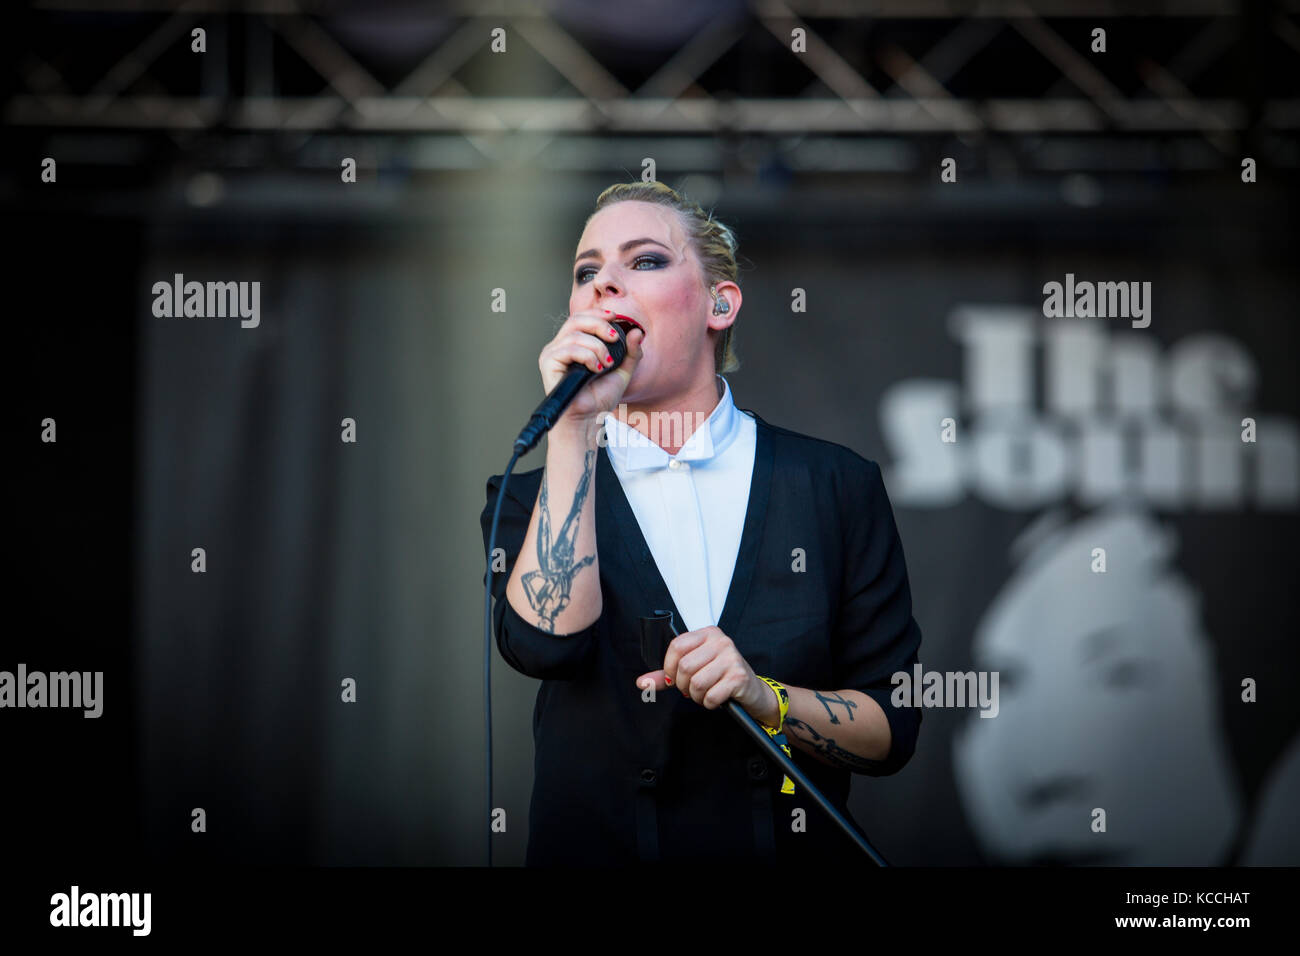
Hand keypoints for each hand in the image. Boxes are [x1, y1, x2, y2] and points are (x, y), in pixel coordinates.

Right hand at [538, 309, 644, 430]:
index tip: (616, 317)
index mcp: (574, 344)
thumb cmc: (599, 398)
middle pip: (576, 319)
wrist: (588, 419)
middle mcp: (560, 346)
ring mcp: (552, 354)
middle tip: (614, 338)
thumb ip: (631, 352)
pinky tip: (596, 369)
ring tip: (606, 364)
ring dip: (597, 347)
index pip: (582, 318)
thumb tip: (637, 332)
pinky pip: (568, 349)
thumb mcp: (622, 371)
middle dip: (598, 324)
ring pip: (575, 335)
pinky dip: (587, 356)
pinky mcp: (548, 363)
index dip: (598, 313)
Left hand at [635, 626, 779, 726]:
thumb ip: (667, 675)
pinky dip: (709, 703)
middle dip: (683, 686)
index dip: (669, 667)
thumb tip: (642, 682)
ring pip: (697, 683)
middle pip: (685, 666)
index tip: (674, 678)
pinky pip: (711, 696)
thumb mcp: (694, 669)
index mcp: (708, 634)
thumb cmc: (720, 677)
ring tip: (705, 694)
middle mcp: (721, 641)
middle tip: (691, 690)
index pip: (677, 645)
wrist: (752, 691)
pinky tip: (716, 699)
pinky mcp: (739, 677)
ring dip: (696, 696)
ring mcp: (732, 658)